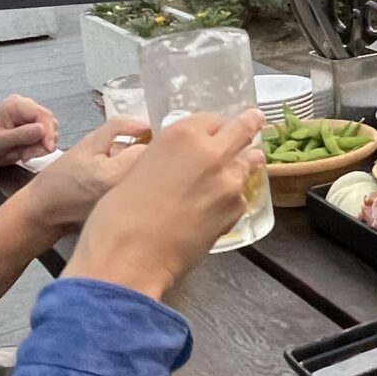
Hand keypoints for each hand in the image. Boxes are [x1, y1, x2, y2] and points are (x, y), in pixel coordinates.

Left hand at [0, 95, 56, 175]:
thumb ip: (20, 135)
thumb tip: (42, 129)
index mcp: (15, 105)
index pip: (41, 114)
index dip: (48, 131)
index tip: (48, 148)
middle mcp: (25, 109)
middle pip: (49, 122)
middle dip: (44, 141)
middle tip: (29, 155)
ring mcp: (28, 120)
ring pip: (50, 132)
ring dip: (40, 147)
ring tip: (24, 155)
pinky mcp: (30, 132)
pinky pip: (44, 141)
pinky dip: (38, 150)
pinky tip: (24, 155)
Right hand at [20, 118, 143, 233]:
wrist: (48, 210)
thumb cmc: (63, 176)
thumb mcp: (88, 143)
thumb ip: (118, 127)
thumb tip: (146, 123)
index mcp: (117, 174)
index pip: (152, 148)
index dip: (147, 138)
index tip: (137, 138)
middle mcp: (130, 194)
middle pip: (158, 165)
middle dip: (150, 154)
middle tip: (128, 154)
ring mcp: (133, 207)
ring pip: (155, 178)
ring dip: (147, 169)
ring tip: (123, 172)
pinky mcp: (133, 214)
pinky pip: (148, 191)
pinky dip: (142, 183)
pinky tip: (125, 184)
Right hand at [64, 108, 266, 301]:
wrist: (130, 256)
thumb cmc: (120, 214)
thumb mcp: (140, 168)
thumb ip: (169, 156)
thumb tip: (182, 161)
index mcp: (182, 135)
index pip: (212, 119)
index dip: (213, 127)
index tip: (217, 130)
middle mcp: (212, 152)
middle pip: (243, 130)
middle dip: (249, 126)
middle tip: (255, 121)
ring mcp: (229, 181)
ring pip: (247, 164)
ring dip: (244, 164)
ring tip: (244, 165)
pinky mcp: (236, 209)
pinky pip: (241, 196)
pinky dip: (233, 197)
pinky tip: (217, 208)